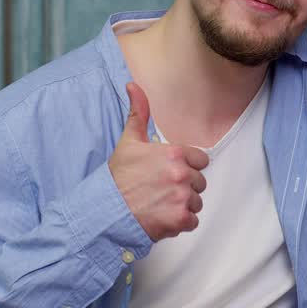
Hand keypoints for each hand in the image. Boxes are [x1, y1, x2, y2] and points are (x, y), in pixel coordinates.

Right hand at [109, 82, 208, 240]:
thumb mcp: (129, 141)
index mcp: (174, 154)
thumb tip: (133, 85)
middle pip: (199, 183)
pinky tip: (162, 217)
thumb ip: (139, 113)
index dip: (187, 167)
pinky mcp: (180, 219)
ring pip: (197, 202)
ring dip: (183, 205)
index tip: (169, 173)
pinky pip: (193, 221)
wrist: (105, 211)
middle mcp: (182, 174)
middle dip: (184, 187)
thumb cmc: (117, 178)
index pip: (201, 161)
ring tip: (160, 204)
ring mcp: (182, 197)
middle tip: (160, 190)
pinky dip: (180, 222)